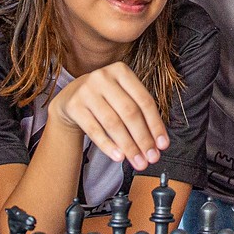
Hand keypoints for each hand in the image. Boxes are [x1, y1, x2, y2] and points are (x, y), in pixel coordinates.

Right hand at [48, 62, 167, 169]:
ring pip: (113, 123)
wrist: (70, 97)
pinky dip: (108, 145)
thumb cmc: (105, 98)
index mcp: (121, 71)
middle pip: (130, 112)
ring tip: (138, 162)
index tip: (163, 145)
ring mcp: (86, 90)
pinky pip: (94, 130)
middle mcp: (103, 77)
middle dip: (143, 139)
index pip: (144, 101)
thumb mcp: (122, 95)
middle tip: (152, 158)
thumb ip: (140, 114)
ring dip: (128, 146)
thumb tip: (158, 144)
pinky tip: (118, 157)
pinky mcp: (74, 106)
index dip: (156, 125)